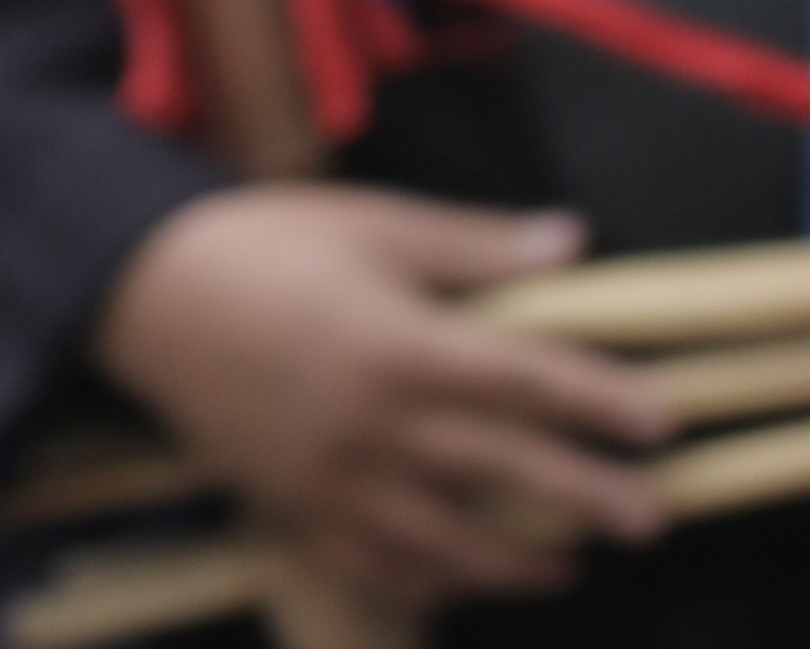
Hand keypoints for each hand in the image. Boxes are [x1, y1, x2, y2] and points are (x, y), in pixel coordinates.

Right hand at [93, 185, 674, 606]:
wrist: (146, 294)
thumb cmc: (271, 243)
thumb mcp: (380, 225)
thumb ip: (478, 246)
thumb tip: (574, 242)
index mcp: (402, 348)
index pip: (528, 383)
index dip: (601, 405)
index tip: (663, 426)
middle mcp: (371, 426)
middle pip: (499, 472)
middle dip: (583, 499)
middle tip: (651, 521)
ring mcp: (326, 477)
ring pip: (434, 539)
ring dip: (508, 562)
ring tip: (569, 569)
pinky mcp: (286, 504)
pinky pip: (362, 561)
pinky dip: (419, 581)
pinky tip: (461, 584)